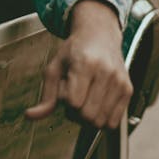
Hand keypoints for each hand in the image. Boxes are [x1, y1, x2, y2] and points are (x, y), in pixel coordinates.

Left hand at [25, 0, 131, 129]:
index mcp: (85, 64)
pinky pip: (113, 122)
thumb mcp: (54, 68)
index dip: (65, 101)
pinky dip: (102, 118)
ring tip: (86, 97)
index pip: (73, 103)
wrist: (100, 36)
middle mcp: (106, 72)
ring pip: (101, 122)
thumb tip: (31, 115)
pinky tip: (98, 102)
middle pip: (87, 116)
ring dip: (89, 116)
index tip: (65, 88)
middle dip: (76, 112)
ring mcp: (119, 82)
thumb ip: (46, 95)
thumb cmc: (75, 51)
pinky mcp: (128, 89)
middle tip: (75, 96)